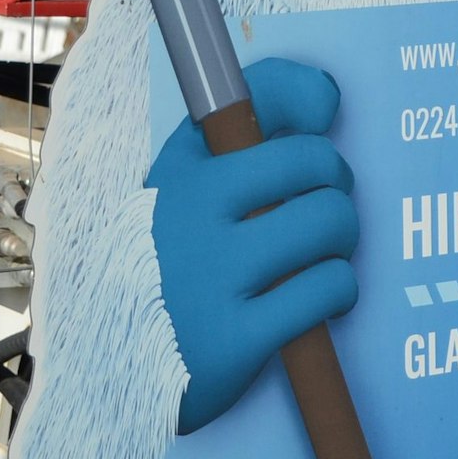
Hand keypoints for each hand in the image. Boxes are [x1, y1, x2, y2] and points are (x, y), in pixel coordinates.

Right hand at [147, 58, 358, 433]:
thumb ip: (250, 128)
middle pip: (316, 161)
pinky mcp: (234, 338)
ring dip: (343, 241)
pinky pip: (329, 287)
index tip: (314, 141)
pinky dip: (339, 290)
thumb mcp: (186, 187)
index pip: (262, 91)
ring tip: (319, 257)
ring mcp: (208, 276)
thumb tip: (327, 98)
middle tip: (322, 214)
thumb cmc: (174, 262)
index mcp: (178, 168)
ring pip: (330, 222)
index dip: (312, 103)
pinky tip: (317, 298)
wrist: (114, 367)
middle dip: (336, 188)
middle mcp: (186, 212)